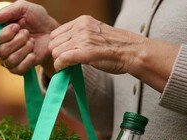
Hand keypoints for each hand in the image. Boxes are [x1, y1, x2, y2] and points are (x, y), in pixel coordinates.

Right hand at [0, 0, 58, 74]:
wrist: (51, 32)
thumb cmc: (36, 19)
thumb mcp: (23, 8)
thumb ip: (7, 12)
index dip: (7, 33)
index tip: (18, 26)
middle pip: (2, 51)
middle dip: (19, 40)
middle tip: (27, 33)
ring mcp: (8, 60)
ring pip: (11, 60)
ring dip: (25, 49)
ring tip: (32, 42)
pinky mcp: (18, 69)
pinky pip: (18, 69)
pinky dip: (29, 60)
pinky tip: (33, 53)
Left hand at [49, 15, 178, 91]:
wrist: (133, 52)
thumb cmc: (115, 47)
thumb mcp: (95, 33)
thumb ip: (80, 36)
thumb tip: (63, 46)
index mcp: (82, 21)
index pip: (55, 34)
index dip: (57, 46)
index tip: (64, 54)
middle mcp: (81, 27)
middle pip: (53, 43)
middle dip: (57, 55)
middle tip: (66, 63)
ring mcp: (83, 39)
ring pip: (56, 52)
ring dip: (59, 62)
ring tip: (69, 67)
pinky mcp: (86, 52)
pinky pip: (62, 59)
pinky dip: (60, 67)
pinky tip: (65, 70)